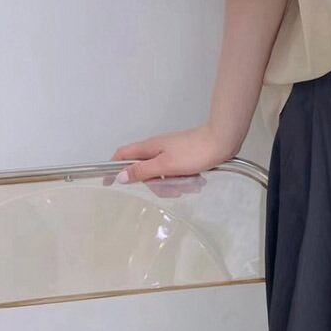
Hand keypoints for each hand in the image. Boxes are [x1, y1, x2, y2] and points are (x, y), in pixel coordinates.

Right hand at [106, 123, 235, 192]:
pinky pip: (176, 173)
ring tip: (191, 184)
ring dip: (174, 184)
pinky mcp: (183, 158)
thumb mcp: (165, 165)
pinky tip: (196, 181)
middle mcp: (157, 149)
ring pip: (162, 175)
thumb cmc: (194, 152)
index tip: (109, 183)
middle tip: (173, 189)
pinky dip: (184, 180)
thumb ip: (143, 171)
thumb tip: (120, 176)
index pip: (123, 155)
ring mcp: (171, 153)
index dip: (114, 168)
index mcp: (149, 147)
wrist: (222, 141)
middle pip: (145, 171)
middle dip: (157, 185)